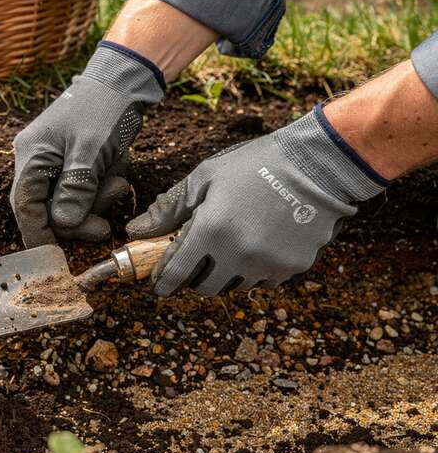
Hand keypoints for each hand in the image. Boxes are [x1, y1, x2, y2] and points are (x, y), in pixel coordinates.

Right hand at [12, 42, 165, 246]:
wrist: (124, 78)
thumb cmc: (104, 107)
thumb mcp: (92, 149)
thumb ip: (75, 187)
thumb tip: (62, 223)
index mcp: (31, 154)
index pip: (25, 205)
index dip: (38, 233)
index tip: (54, 257)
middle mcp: (35, 158)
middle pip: (45, 207)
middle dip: (77, 217)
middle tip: (105, 226)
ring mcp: (52, 159)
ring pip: (66, 200)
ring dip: (94, 200)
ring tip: (119, 182)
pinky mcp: (71, 159)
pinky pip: (80, 187)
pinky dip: (99, 187)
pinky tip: (116, 169)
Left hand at [127, 106, 386, 295]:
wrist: (317, 165)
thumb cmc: (254, 166)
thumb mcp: (203, 178)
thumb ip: (168, 208)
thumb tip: (136, 230)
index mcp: (210, 230)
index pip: (176, 272)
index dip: (163, 282)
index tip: (158, 284)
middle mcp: (238, 254)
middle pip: (205, 286)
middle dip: (193, 278)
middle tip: (194, 261)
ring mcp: (267, 264)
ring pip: (235, 286)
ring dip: (224, 274)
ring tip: (227, 248)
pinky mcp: (293, 267)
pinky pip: (264, 281)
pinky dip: (253, 271)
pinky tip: (255, 248)